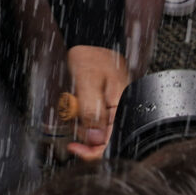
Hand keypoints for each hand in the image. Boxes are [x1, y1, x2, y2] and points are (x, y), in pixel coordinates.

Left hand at [63, 45, 129, 160]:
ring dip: (79, 123)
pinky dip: (80, 116)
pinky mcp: (103, 108)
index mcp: (123, 109)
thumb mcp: (88, 80)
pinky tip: (75, 103)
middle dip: (83, 133)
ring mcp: (112, 111)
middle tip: (72, 114)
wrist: (90, 42)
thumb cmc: (92, 56)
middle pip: (102, 141)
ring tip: (73, 102)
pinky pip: (91, 121)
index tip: (74, 148)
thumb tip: (94, 138)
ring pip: (94, 132)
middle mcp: (120, 113)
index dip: (92, 152)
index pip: (113, 143)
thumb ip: (92, 110)